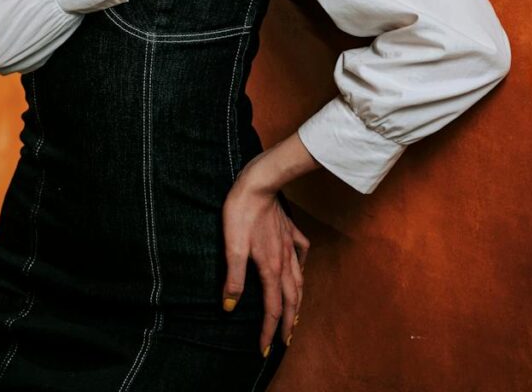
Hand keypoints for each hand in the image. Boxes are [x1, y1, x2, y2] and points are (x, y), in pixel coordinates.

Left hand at [220, 155, 310, 355]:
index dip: (269, 331)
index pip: (273, 307)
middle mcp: (284, 260)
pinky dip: (302, 266)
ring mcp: (290, 245)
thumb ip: (233, 278)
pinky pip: (301, 253)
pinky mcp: (290, 230)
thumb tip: (229, 306)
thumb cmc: (241, 211)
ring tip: (297, 315)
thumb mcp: (232, 245)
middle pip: (290, 299)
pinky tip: (301, 268)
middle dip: (288, 323)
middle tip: (286, 342)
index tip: (265, 350)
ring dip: (298, 301)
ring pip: (299, 280)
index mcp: (270, 267)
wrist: (258, 182)